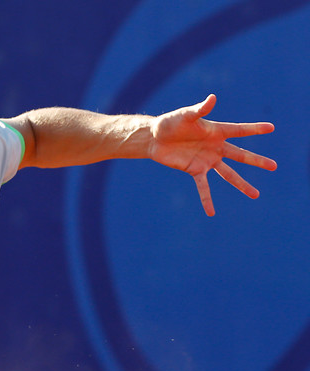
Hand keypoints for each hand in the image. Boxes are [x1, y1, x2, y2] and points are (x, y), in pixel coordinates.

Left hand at [149, 94, 275, 215]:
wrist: (154, 138)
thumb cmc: (171, 123)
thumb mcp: (185, 115)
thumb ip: (200, 109)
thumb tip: (213, 98)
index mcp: (216, 131)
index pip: (239, 130)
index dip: (254, 129)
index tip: (271, 128)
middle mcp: (215, 147)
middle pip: (240, 155)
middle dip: (257, 161)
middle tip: (274, 166)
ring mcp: (207, 160)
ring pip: (228, 174)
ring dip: (241, 185)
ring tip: (255, 195)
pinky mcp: (194, 170)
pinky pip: (203, 187)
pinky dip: (207, 199)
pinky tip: (211, 213)